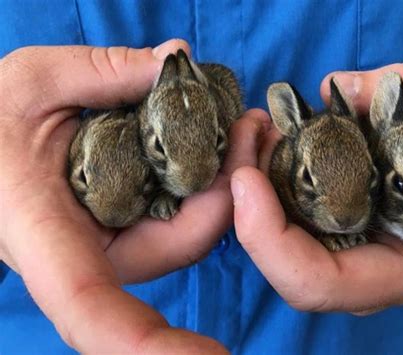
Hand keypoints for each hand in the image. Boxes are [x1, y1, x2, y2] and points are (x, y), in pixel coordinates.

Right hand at [0, 40, 265, 352]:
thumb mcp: (35, 81)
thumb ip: (101, 72)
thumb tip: (174, 58)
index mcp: (46, 235)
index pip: (94, 308)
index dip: (151, 346)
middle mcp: (90, 252)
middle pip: (179, 246)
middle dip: (228, 196)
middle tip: (253, 128)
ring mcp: (118, 239)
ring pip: (191, 228)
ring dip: (229, 182)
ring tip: (247, 125)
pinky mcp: (135, 222)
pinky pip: (186, 208)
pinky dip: (213, 179)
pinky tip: (228, 140)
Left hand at [232, 64, 402, 313]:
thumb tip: (340, 88)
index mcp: (401, 266)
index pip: (318, 282)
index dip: (269, 239)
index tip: (246, 178)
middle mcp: (363, 273)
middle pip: (280, 267)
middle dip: (248, 208)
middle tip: (248, 142)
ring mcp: (341, 258)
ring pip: (271, 246)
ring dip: (251, 193)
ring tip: (256, 136)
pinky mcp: (326, 236)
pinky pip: (278, 223)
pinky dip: (263, 186)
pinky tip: (268, 145)